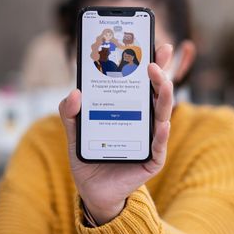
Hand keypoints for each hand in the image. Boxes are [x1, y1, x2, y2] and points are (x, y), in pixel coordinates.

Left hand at [59, 44, 173, 224]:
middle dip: (160, 74)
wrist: (91, 189)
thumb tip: (74, 93)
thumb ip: (69, 112)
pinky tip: (161, 124)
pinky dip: (160, 134)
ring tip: (161, 82)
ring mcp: (151, 139)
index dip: (152, 63)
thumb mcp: (74, 130)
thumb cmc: (89, 155)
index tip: (155, 44)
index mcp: (131, 107)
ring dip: (164, 96)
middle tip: (153, 61)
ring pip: (163, 114)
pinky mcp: (151, 160)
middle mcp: (144, 119)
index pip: (144, 82)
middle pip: (157, 92)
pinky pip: (158, 146)